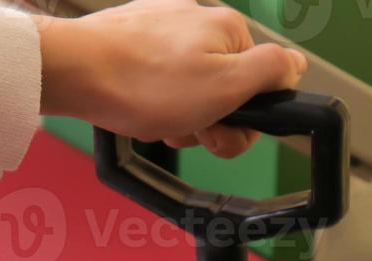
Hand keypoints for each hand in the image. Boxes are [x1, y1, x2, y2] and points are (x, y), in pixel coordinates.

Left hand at [37, 0, 307, 158]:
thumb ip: (271, 73)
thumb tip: (297, 64)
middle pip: (223, 89)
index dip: (241, 120)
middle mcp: (198, 21)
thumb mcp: (226, 86)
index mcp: (228, 30)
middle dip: (205, 120)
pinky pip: (156, 81)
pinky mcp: (134, 40)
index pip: (260, 85)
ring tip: (152, 116)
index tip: (216, 129)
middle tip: (182, 127)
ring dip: (175, 115)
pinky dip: (149, 101)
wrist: (74, 71)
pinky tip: (134, 106)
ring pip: (187, 90)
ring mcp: (164, 29)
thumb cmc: (142, 83)